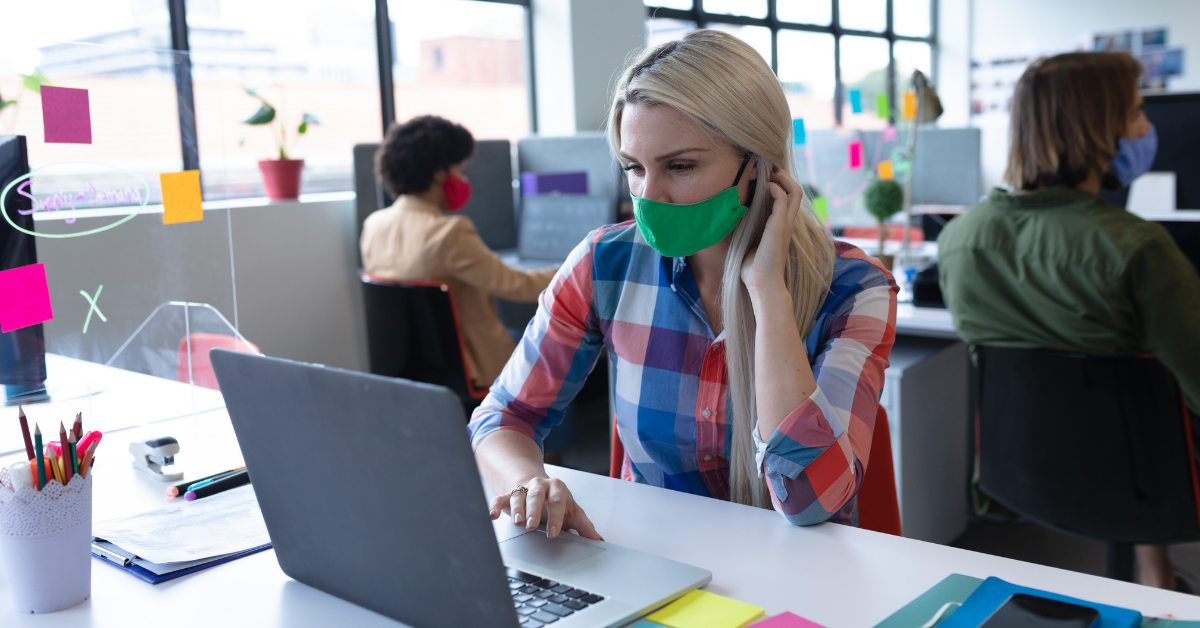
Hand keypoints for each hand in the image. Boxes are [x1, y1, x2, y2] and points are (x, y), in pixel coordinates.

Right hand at [488, 476, 602, 540]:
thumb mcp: (572, 511)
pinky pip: (500, 499)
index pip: (558, 502)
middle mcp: (540, 486)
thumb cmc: (556, 502)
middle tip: (532, 526)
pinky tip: (492, 515)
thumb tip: (599, 542)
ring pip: (518, 496)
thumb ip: (584, 526)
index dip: (556, 518)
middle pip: (536, 496)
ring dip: (517, 509)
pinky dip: (494, 506)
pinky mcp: (508, 495)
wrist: (538, 486)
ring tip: (517, 522)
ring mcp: (523, 489)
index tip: (553, 533)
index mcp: (558, 489)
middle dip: (534, 511)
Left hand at [740, 169, 802, 298]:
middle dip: (784, 177)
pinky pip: (782, 198)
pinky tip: (764, 187)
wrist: (762, 285)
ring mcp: (785, 224)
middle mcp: (787, 223)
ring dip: (782, 178)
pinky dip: (775, 188)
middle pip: (796, 191)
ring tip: (768, 175)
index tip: (763, 178)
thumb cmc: (753, 270)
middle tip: (768, 171)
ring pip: (795, 191)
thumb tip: (733, 221)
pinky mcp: (779, 226)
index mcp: (781, 227)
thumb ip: (747, 231)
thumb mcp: (749, 244)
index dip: (779, 185)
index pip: (788, 199)